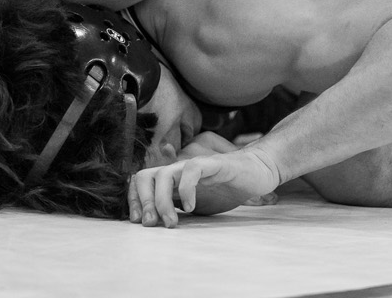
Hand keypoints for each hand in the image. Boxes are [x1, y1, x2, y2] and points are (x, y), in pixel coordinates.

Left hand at [127, 149, 279, 227]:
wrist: (258, 172)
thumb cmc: (227, 189)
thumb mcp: (198, 205)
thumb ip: (178, 210)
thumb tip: (156, 226)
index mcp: (173, 180)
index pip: (141, 182)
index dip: (134, 200)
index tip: (138, 222)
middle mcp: (178, 170)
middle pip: (145, 176)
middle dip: (142, 202)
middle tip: (151, 224)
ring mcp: (194, 165)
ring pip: (164, 174)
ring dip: (162, 201)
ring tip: (171, 222)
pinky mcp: (212, 164)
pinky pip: (192, 170)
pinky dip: (186, 189)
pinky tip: (191, 207)